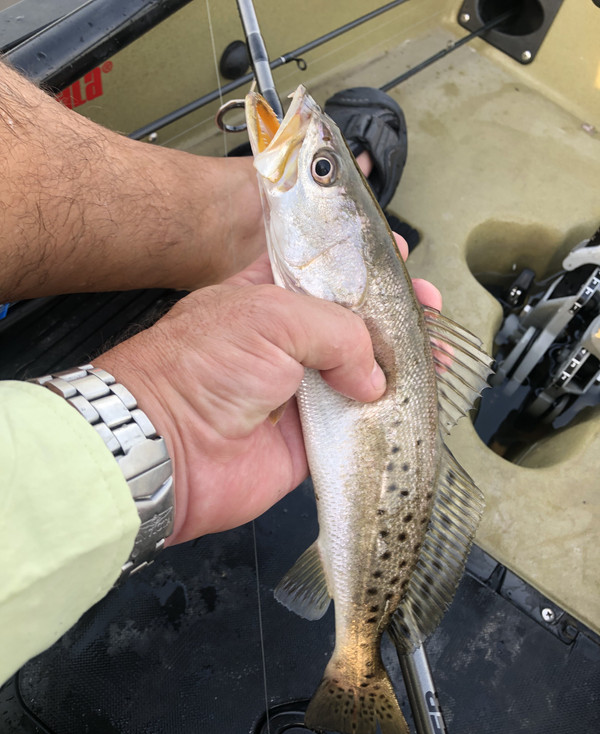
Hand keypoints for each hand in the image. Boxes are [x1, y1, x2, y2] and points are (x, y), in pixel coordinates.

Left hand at [96, 234, 440, 544]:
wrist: (169, 450)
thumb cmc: (201, 368)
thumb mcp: (271, 317)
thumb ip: (337, 332)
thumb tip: (373, 374)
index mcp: (267, 296)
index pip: (323, 273)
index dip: (361, 266)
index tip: (399, 258)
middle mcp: (284, 342)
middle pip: (351, 325)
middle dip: (393, 316)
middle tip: (428, 307)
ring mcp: (298, 391)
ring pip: (362, 375)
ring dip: (401, 365)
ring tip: (437, 353)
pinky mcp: (309, 439)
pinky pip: (358, 426)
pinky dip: (389, 416)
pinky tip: (419, 399)